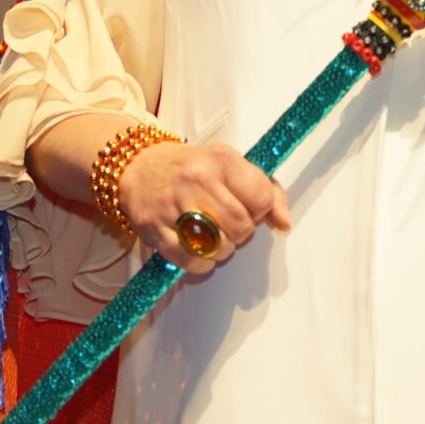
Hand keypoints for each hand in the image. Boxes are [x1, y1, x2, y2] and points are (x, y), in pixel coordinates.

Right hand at [116, 141, 291, 274]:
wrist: (140, 167)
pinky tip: (199, 249)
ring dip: (222, 249)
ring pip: (218, 247)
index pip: (261, 198)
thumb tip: (284, 223)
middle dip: (242, 232)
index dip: (261, 210)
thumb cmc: (194, 168)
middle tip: (230, 223)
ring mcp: (172, 204)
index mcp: (221, 160)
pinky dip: (201, 263)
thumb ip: (266, 190)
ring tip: (214, 234)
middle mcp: (196, 179)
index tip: (250, 207)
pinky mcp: (153, 228)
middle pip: (241, 227)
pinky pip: (190, 261)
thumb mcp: (232, 165)